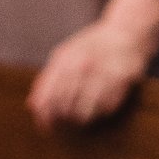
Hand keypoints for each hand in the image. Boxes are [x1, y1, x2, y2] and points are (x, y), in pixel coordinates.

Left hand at [27, 18, 151, 129]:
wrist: (127, 33)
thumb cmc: (90, 48)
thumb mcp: (65, 55)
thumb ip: (47, 79)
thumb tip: (32, 107)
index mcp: (67, 58)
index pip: (49, 96)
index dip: (45, 115)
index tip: (44, 126)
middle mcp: (85, 65)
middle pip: (64, 107)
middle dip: (61, 119)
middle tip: (63, 121)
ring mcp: (103, 74)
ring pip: (84, 114)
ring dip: (79, 118)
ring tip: (80, 113)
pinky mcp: (121, 83)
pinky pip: (104, 109)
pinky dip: (98, 111)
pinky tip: (98, 102)